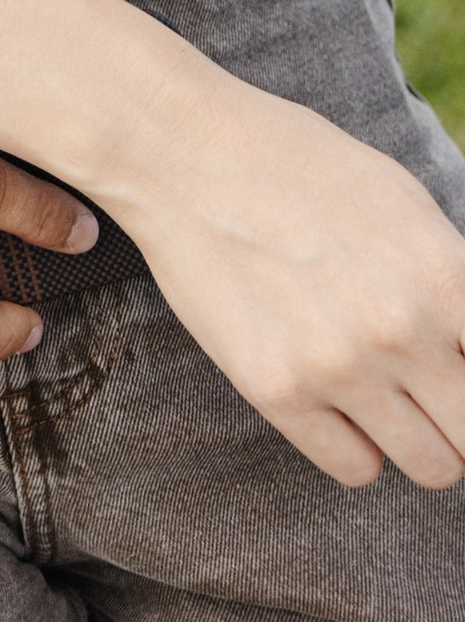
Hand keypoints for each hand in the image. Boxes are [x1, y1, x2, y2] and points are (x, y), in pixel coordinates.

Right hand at [105, 72, 464, 487]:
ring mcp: (338, 368)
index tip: (452, 362)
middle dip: (458, 413)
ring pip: (432, 466)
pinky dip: (357, 444)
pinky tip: (335, 399)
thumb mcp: (403, 200)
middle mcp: (401, 331)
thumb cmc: (295, 163)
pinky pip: (356, 468)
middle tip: (430, 388)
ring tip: (384, 396)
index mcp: (444, 275)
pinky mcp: (278, 392)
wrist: (183, 153)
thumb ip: (454, 277)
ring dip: (417, 437)